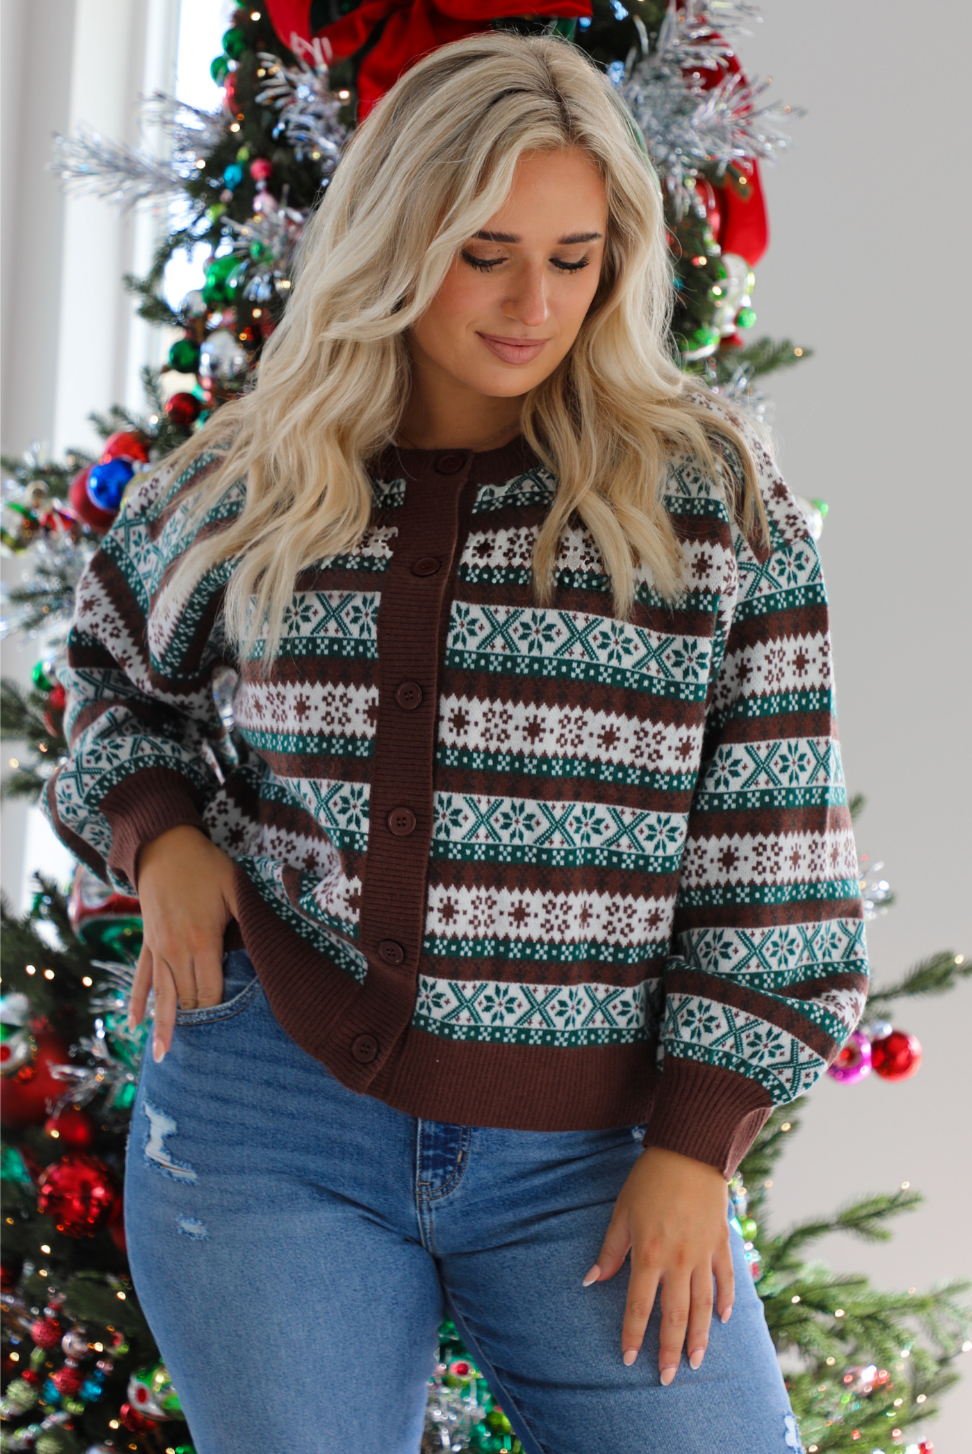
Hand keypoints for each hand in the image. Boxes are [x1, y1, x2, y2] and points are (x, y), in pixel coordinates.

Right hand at [127, 825, 238, 1063]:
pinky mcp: (148, 942)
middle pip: (187, 999)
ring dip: (163, 1026)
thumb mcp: (235, 887)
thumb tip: (267, 946)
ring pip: (162, 995)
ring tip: (162, 1057)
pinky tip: (135, 1023)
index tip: (228, 1037)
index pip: (210, 991)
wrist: (164, 847)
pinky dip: (139, 1001)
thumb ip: (249, 919)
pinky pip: (141, 977)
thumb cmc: (206, 866)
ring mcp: (158, 948)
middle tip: (203, 1062)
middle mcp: (176, 951)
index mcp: (201, 942)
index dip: (218, 1013)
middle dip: (194, 1027)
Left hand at [583, 1143, 732, 1382]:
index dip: (632, 1334)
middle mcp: (679, 1260)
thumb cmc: (650, 1180)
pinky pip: (726, 1279)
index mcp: (649, 1254)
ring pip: (703, 1305)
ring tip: (695, 1362)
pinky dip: (726, 1301)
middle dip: (669, 1349)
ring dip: (699, 1337)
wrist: (691, 1151)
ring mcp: (703, 1254)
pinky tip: (724, 1320)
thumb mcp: (622, 1212)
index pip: (639, 1305)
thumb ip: (610, 1250)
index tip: (627, 1358)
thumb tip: (592, 1280)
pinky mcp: (721, 1243)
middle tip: (666, 1378)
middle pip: (674, 1315)